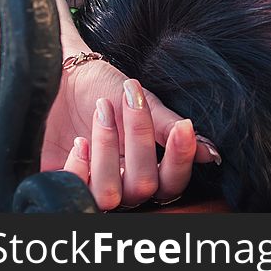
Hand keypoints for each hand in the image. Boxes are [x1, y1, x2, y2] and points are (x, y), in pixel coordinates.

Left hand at [41, 58, 219, 207]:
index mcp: (149, 164)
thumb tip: (210, 152)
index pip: (173, 181)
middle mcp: (124, 182)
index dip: (181, 159)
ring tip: (101, 114)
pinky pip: (76, 193)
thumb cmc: (105, 87)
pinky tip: (78, 142)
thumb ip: (171, 129)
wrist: (60, 76)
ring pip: (110, 194)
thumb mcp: (143, 103)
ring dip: (107, 150)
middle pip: (144, 188)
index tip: (184, 128)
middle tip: (130, 102)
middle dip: (138, 142)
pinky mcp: (64, 185)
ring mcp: (94, 186)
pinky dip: (79, 166)